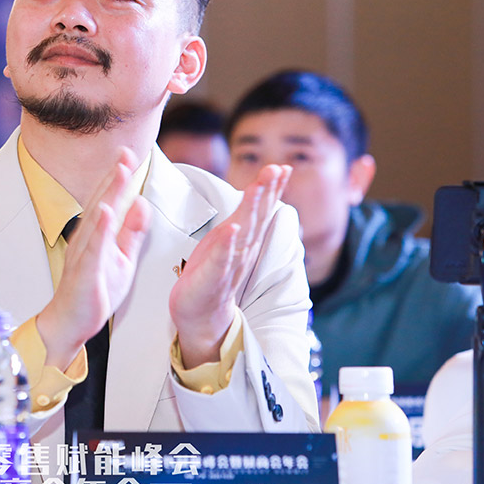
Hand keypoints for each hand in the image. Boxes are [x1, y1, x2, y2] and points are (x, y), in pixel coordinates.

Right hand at [36, 148, 151, 369]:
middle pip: (102, 201)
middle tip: (125, 152)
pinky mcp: (85, 272)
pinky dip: (100, 229)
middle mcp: (88, 239)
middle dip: (114, 176)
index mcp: (98, 235)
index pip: (109, 200)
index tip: (128, 153)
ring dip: (108, 194)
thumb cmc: (94, 290)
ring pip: (98, 219)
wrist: (71, 322)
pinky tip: (107, 212)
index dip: (118, 177)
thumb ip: (132, 232)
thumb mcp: (122, 258)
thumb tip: (142, 204)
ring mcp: (85, 254)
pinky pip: (94, 248)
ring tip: (119, 172)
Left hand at [168, 164, 291, 367]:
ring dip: (251, 210)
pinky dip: (228, 246)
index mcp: (245, 239)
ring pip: (243, 233)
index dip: (272, 189)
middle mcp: (242, 250)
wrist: (202, 316)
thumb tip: (258, 193)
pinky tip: (233, 230)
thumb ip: (245, 219)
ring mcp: (229, 264)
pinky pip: (222, 260)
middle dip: (267, 192)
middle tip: (276, 169)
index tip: (282, 167)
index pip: (262, 210)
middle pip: (257, 217)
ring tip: (257, 187)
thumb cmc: (213, 273)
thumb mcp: (229, 241)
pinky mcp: (212, 279)